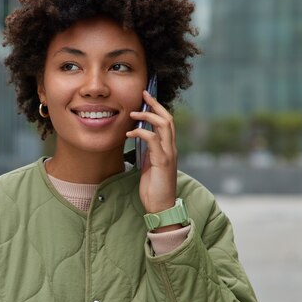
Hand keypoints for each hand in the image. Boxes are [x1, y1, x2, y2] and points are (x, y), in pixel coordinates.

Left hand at [126, 90, 176, 216]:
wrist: (160, 207)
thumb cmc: (153, 188)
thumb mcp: (149, 165)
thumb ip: (147, 151)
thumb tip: (138, 139)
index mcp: (168, 148)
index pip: (166, 122)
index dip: (157, 108)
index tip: (146, 97)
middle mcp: (171, 148)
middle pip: (168, 118)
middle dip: (155, 104)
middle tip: (143, 94)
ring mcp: (169, 154)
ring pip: (164, 125)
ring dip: (148, 116)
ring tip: (134, 113)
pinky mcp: (163, 162)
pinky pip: (154, 140)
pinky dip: (141, 132)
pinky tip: (130, 133)